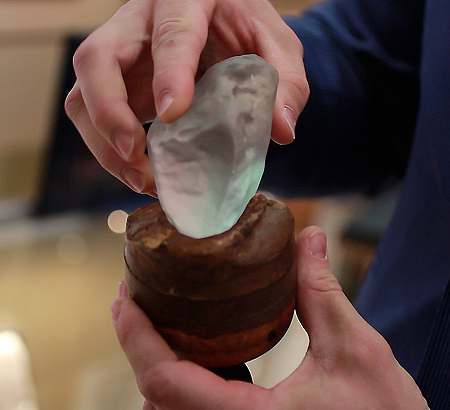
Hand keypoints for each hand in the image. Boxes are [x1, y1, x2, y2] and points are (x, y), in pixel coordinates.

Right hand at [64, 0, 308, 194]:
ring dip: (103, 141)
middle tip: (136, 153)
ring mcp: (123, 56)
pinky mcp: (118, 85)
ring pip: (83, 93)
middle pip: (96, 57)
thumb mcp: (276, 47)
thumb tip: (282, 129)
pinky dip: (108, 149)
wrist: (225, 27)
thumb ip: (285, 82)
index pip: (172, 32)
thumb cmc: (246, 31)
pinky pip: (92, 115)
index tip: (173, 115)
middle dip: (109, 112)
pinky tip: (138, 170)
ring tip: (140, 177)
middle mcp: (140, 23)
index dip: (168, 73)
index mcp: (187, 0)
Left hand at [111, 226, 428, 409]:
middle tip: (133, 298)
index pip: (164, 381)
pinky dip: (184, 377)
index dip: (135, 336)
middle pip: (157, 396)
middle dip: (137, 344)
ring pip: (171, 408)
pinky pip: (196, 409)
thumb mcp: (355, 351)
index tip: (123, 297)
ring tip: (155, 316)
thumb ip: (323, 291)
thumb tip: (308, 238)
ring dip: (156, 361)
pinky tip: (198, 346)